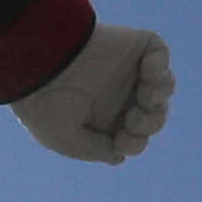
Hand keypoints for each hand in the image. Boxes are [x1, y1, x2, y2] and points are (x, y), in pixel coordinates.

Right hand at [12, 22, 173, 162]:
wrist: (40, 63)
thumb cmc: (44, 103)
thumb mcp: (64, 139)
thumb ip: (95, 150)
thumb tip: (120, 156)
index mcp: (102, 117)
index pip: (135, 135)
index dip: (135, 143)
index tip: (121, 141)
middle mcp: (116, 93)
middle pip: (154, 115)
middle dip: (150, 124)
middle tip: (133, 120)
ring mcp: (126, 69)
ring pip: (162, 87)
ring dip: (160, 97)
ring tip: (145, 97)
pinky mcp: (131, 45)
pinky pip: (159, 53)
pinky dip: (160, 64)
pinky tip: (147, 72)